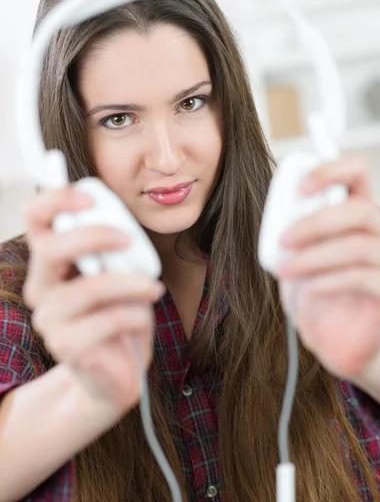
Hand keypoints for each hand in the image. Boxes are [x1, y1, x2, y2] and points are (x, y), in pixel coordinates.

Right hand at [23, 187, 164, 416]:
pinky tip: (143, 316)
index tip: (90, 197)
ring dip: (130, 282)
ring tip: (152, 287)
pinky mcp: (66, 347)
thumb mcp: (120, 274)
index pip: (35, 219)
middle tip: (129, 239)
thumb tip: (122, 223)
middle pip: (51, 248)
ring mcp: (49, 318)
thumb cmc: (119, 314)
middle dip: (95, 236)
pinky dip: (134, 314)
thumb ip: (115, 248)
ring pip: (88, 287)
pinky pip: (106, 320)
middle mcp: (41, 287)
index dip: (56, 200)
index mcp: (51, 261)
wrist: (117, 372)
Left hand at [276, 154, 379, 380]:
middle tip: (283, 238)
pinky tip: (310, 287)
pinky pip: (360, 277)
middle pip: (359, 210)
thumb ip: (304, 235)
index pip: (357, 172)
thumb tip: (277, 226)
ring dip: (313, 257)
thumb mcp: (316, 253)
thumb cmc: (332, 286)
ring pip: (356, 246)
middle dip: (315, 223)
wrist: (355, 333)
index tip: (301, 188)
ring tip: (287, 268)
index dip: (331, 171)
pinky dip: (328, 280)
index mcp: (365, 212)